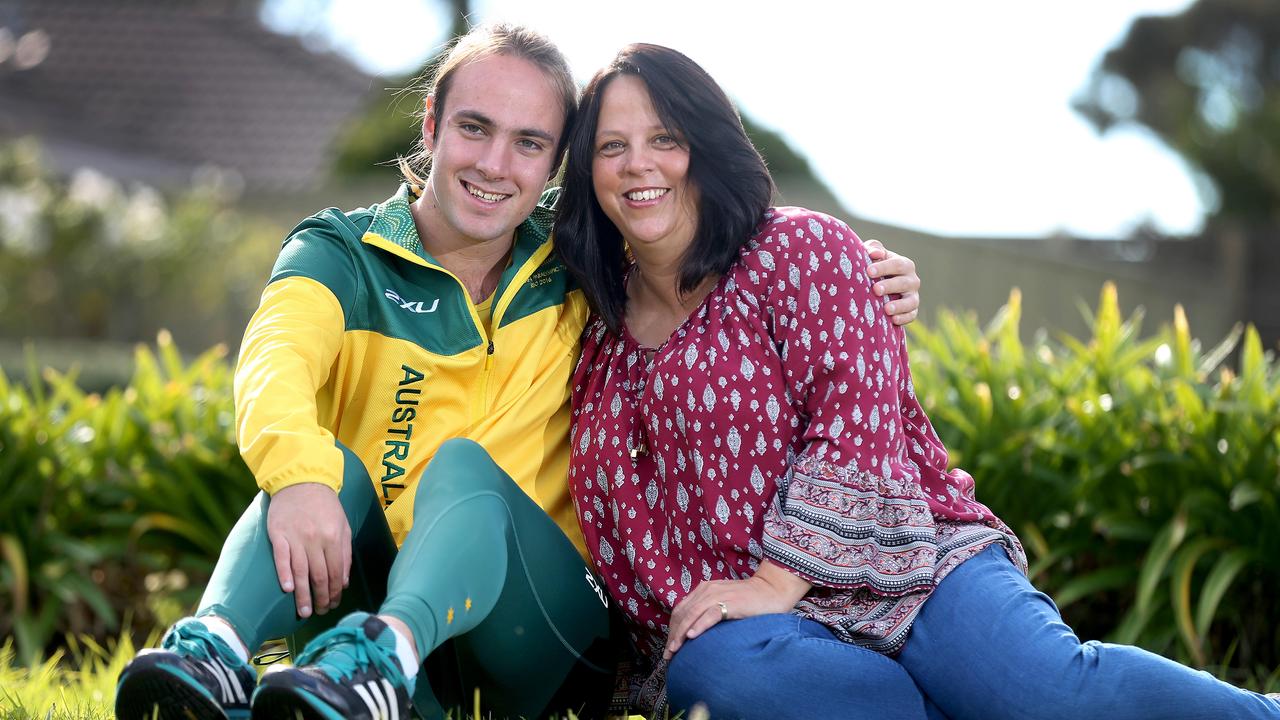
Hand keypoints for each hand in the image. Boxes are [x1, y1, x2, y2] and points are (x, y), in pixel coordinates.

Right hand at [266, 482, 351, 618]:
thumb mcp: (343, 526)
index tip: (332, 604)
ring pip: (300, 571)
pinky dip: (284, 574)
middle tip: (319, 612)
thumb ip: (345, 554)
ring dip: (303, 595)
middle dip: (320, 598)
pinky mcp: (278, 534)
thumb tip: (343, 582)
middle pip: (319, 576)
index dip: (334, 592)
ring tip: (303, 612)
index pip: (336, 573)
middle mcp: (316, 539)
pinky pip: (281, 557)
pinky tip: (287, 589)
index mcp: (334, 538)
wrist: (301, 481)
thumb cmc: (325, 506)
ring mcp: (296, 537)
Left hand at [664, 560, 810, 659]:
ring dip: (681, 633)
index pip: (681, 610)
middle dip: (673, 635)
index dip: (672, 629)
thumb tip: (695, 633)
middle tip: (669, 654)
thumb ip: (710, 612)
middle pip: (682, 613)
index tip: (670, 647)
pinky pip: (711, 614)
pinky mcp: (731, 602)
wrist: (772, 590)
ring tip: (675, 650)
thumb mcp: (724, 603)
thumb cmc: (750, 601)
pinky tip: (692, 637)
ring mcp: (719, 595)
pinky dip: (699, 625)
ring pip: (692, 614)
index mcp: (704, 590)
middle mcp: (707, 590)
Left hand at [864, 239, 920, 325]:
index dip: (883, 267)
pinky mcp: (912, 311)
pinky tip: (893, 320)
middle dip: (890, 286)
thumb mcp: (873, 255)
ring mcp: (913, 296)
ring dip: (899, 305)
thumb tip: (875, 253)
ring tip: (886, 309)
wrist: (879, 287)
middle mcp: (912, 280)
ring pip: (911, 301)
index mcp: (904, 265)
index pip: (896, 264)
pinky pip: (911, 315)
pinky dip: (904, 318)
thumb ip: (873, 249)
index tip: (868, 271)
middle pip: (904, 283)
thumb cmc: (875, 267)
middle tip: (876, 290)